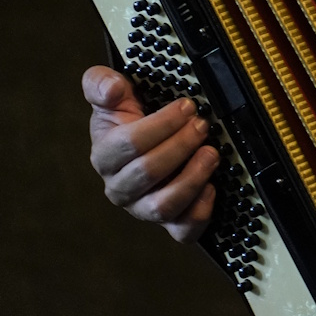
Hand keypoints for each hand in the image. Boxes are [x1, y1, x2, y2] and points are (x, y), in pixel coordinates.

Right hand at [85, 66, 218, 241]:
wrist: (149, 147)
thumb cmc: (132, 121)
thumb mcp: (116, 98)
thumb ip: (103, 85)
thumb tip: (110, 87)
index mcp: (105, 155)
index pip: (128, 144)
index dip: (161, 124)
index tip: (187, 106)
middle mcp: (120, 187)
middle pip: (147, 172)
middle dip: (180, 145)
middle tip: (202, 125)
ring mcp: (144, 208)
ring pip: (163, 205)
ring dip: (192, 178)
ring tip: (211, 153)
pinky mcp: (169, 222)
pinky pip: (183, 230)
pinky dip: (200, 212)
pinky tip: (212, 187)